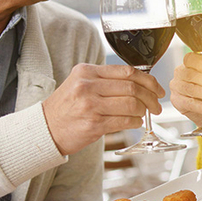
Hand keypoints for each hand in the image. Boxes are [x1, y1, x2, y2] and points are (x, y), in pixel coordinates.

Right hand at [42, 64, 163, 155]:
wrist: (45, 129)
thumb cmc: (65, 108)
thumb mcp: (79, 84)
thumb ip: (104, 80)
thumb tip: (138, 83)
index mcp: (86, 71)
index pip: (126, 71)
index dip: (148, 80)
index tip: (156, 88)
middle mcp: (88, 85)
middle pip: (132, 87)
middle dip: (150, 97)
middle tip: (156, 105)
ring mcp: (90, 105)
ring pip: (131, 104)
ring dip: (143, 110)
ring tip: (145, 114)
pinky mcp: (94, 124)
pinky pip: (124, 121)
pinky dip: (135, 122)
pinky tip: (135, 122)